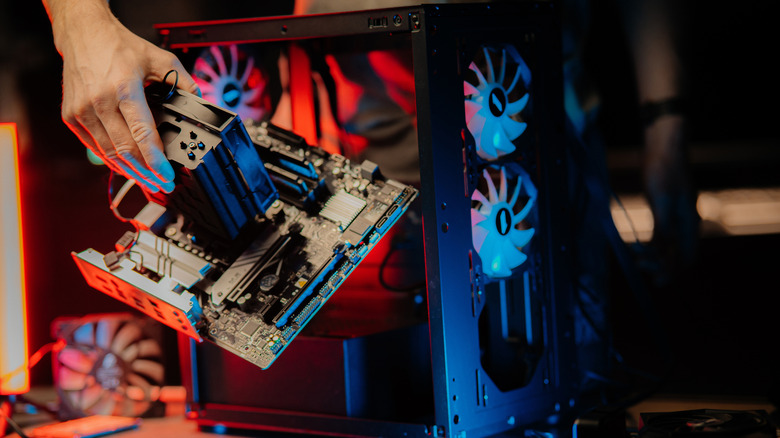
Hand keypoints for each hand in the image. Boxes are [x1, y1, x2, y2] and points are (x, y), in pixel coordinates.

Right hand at [45, 0, 199, 192]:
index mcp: (124, 88)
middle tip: (163, 184)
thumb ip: (182, 81)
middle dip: (147, 172)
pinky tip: (127, 168)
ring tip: (148, 181)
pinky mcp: (71, 116)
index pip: (142, 132)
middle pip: (126, 149)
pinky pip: (95, 147)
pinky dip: (112, 160)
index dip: (156, 159)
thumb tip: (199, 102)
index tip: (167, 175)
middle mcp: (99, 102)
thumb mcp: (159, 58)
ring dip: (131, 171)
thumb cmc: (119, 46)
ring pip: (109, 153)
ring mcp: (82, 111)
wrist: (82, 34)